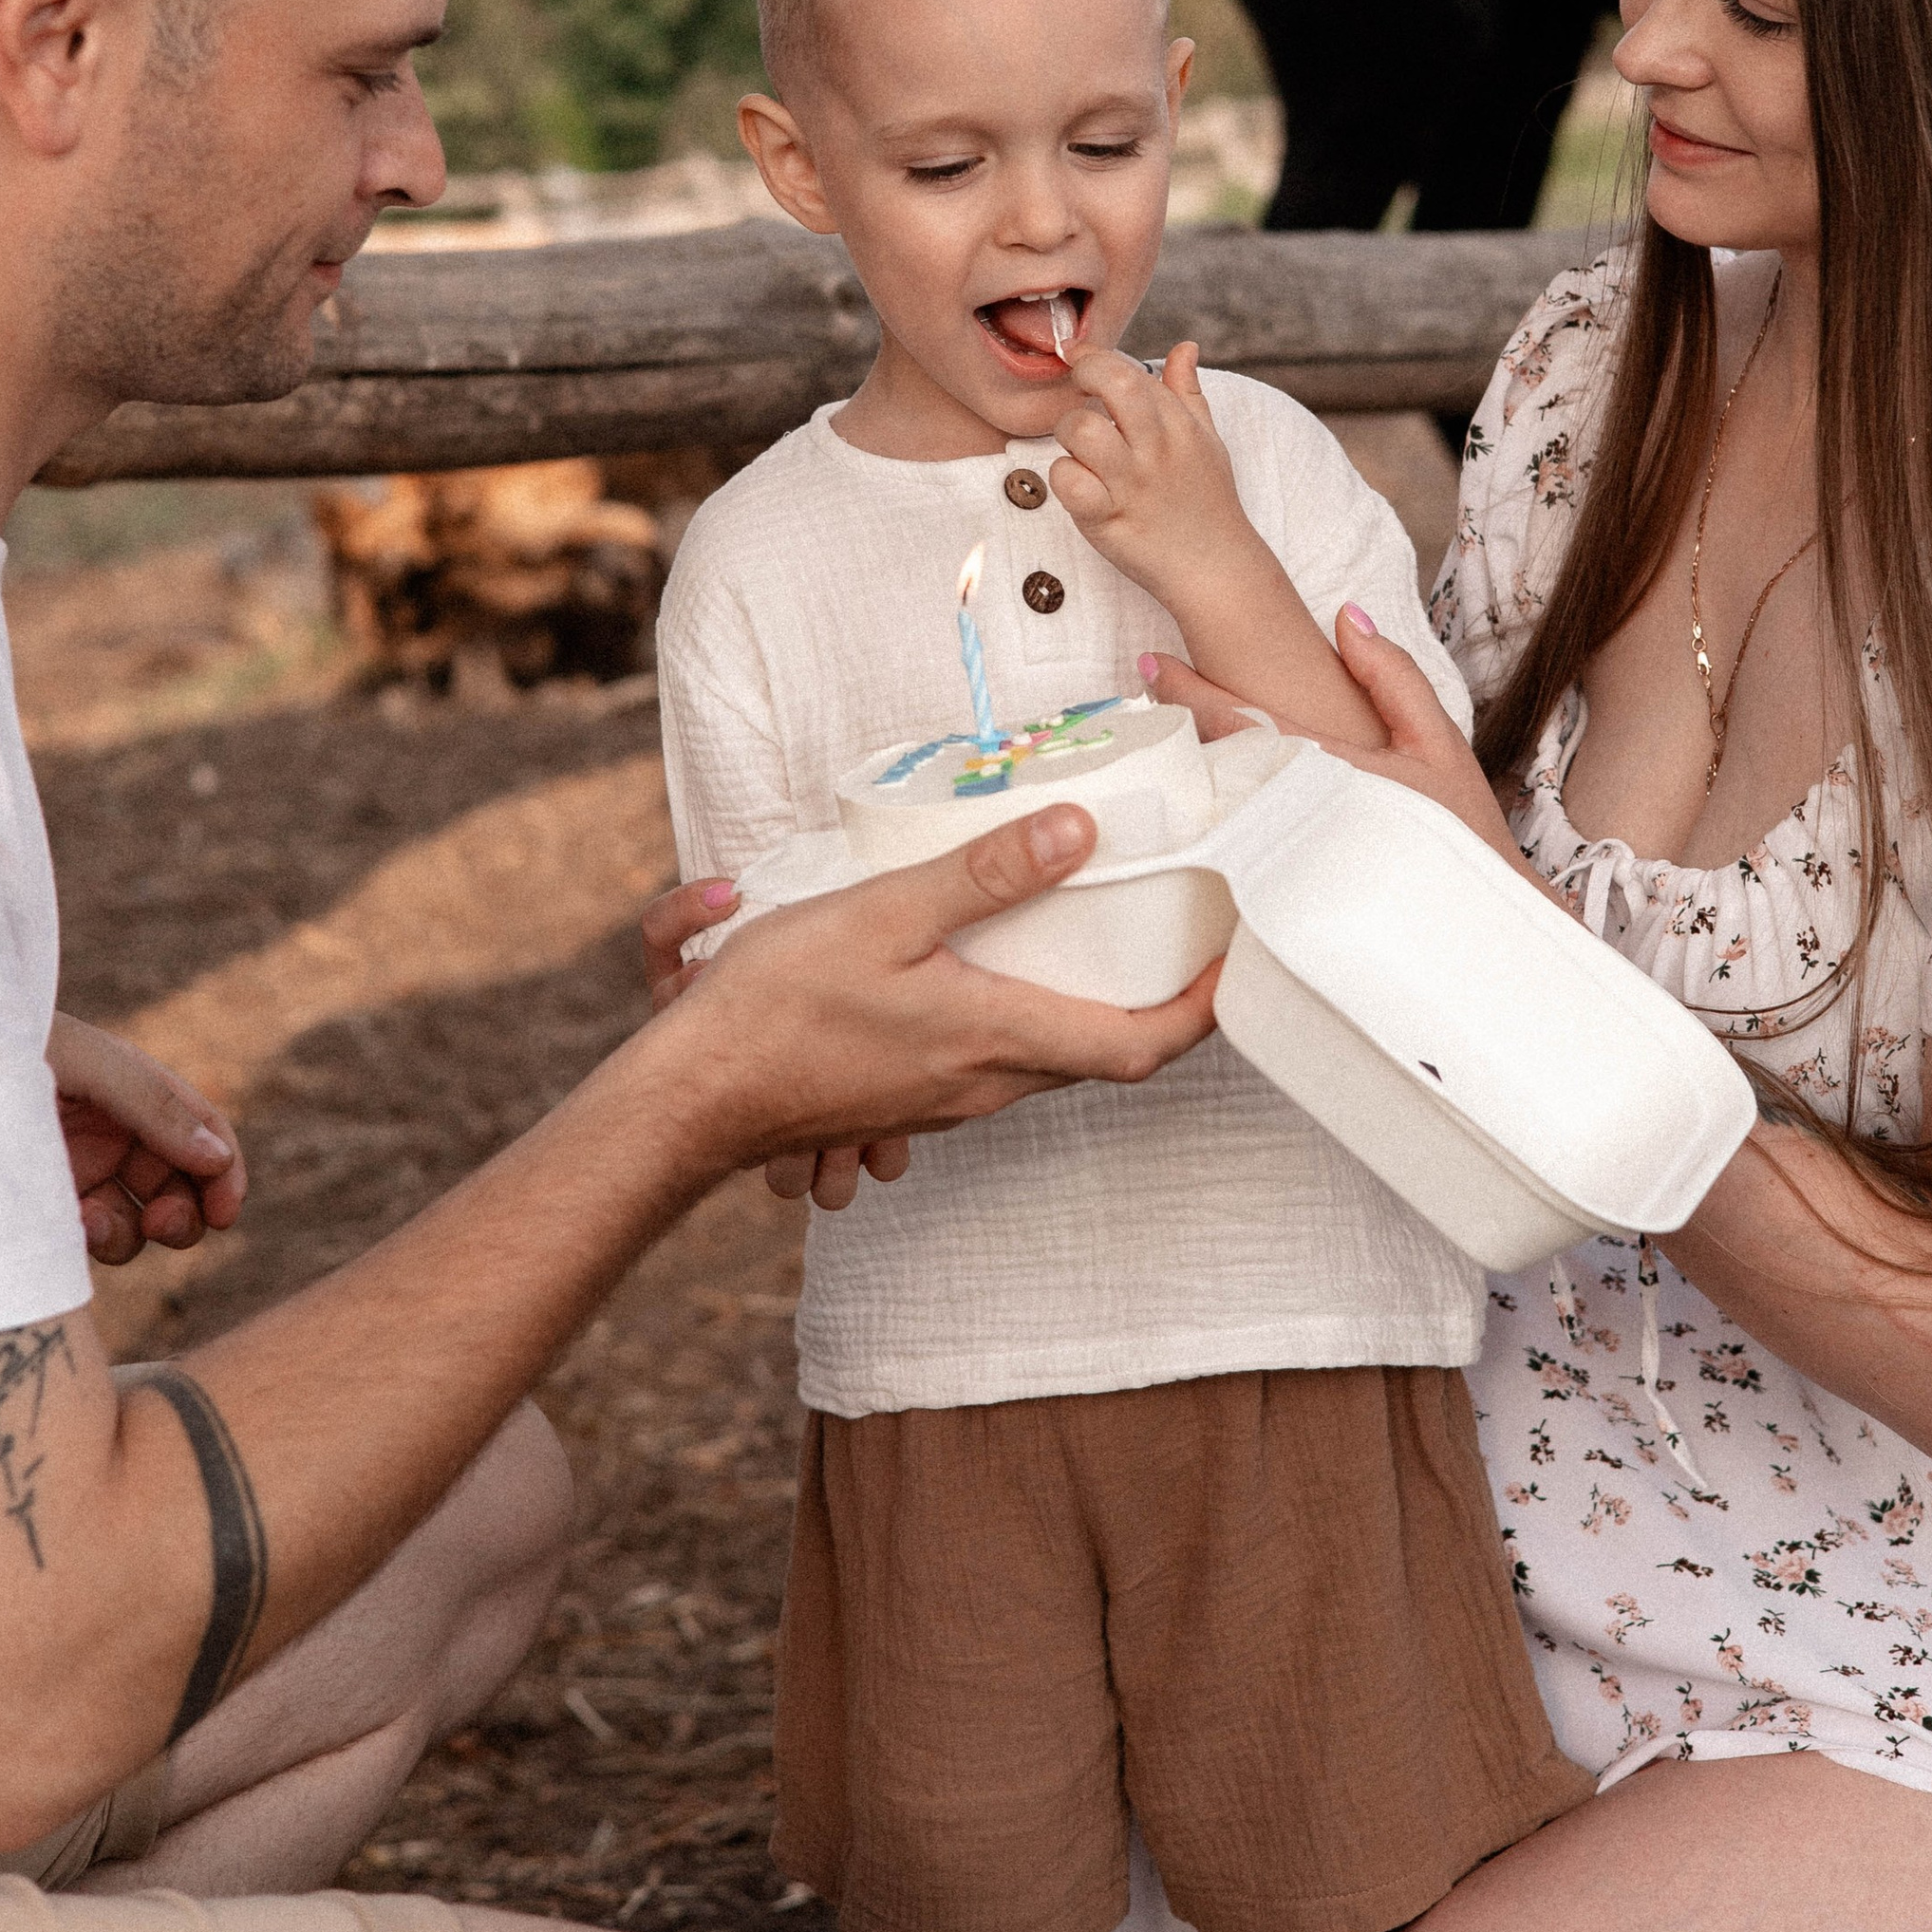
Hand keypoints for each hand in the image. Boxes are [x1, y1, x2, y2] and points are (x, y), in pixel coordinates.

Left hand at [47, 1010, 246, 1264]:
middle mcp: (117, 1135)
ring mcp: (83, 1173)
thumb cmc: (16, 1048)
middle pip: (179, 1186)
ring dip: (133, 1230)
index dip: (224, 1172)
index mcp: (137, 1093)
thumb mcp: (96, 1067)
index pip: (202, 1133)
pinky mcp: (49, 1207)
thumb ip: (156, 1109)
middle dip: (183, 1212)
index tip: (226, 1212)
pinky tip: (77, 1226)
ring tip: (96, 1223)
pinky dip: (99, 1239)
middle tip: (165, 1225)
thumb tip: (218, 1156)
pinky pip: (95, 1236)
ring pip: (139, 1221)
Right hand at [648, 800, 1220, 1174]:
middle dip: (1158, 1002)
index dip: (1202, 1008)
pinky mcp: (914, 1099)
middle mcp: (988, 1084)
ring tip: (1103, 938)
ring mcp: (950, 1101)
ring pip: (1050, 1058)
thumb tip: (1078, 830)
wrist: (694, 1099)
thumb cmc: (776, 1011)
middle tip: (1182, 934)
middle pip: (1105, 1054)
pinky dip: (1023, 1017)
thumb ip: (981, 875)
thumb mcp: (881, 914)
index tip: (1236, 960)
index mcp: (996, 1039)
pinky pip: (997, 1061)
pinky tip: (997, 967)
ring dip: (1086, 1007)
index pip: (1140, 1044)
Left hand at [1048, 339, 1253, 591]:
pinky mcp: (1107, 519)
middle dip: (1084, 375)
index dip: (1095, 355)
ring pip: (1080, 430)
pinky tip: (1079, 485)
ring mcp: (1132, 484)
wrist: (1216, 567)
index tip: (1078, 355)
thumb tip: (1184, 348)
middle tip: (1078, 392)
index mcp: (1179, 425)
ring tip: (1079, 447)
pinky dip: (1064, 479)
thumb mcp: (1208, 440)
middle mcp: (1156, 448)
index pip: (1132, 371)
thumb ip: (1188, 392)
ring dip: (1068, 432)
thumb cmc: (1208, 501)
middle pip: (1114, 385)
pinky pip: (1068, 483)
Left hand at [1144, 608, 1548, 889]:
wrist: (1479, 926)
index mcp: (1328, 770)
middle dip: (1178, 729)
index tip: (1152, 662)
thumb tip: (1346, 617)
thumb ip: (1392, 676)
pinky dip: (1211, 820)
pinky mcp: (1284, 897)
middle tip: (1147, 698)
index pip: (1240, 722)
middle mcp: (1297, 816)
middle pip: (1214, 765)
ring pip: (1215, 809)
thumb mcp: (1438, 741)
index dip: (1190, 690)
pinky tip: (1200, 805)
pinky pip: (1232, 851)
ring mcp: (1284, 861)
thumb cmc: (1463, 832)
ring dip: (1189, 773)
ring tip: (1166, 743)